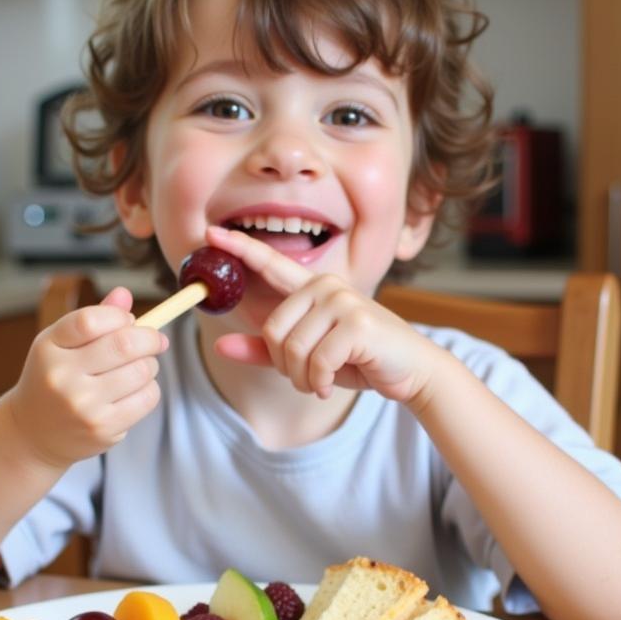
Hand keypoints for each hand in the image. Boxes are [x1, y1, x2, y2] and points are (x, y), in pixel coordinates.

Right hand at [7, 287, 166, 467]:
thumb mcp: (61, 345)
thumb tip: (124, 295)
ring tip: (140, 368)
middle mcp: (62, 376)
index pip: (90, 320)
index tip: (131, 320)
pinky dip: (150, 389)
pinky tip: (136, 390)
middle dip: (149, 338)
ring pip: (142, 371)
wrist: (32, 434)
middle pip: (124, 344)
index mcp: (48, 347)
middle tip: (156, 340)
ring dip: (150, 365)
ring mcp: (82, 405)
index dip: (119, 316)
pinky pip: (147, 398)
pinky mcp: (103, 428)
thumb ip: (92, 319)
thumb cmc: (52, 380)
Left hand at [205, 226, 437, 404]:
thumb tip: (220, 347)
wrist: (410, 371)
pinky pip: (316, 361)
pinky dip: (318, 383)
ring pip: (292, 349)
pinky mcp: (357, 323)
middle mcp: (326, 286)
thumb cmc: (359, 359)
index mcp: (313, 288)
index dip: (241, 249)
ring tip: (320, 381)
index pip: (271, 264)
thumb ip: (266, 351)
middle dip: (285, 366)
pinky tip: (330, 385)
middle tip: (308, 376)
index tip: (210, 234)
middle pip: (273, 330)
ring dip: (302, 378)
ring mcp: (343, 301)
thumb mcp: (308, 357)